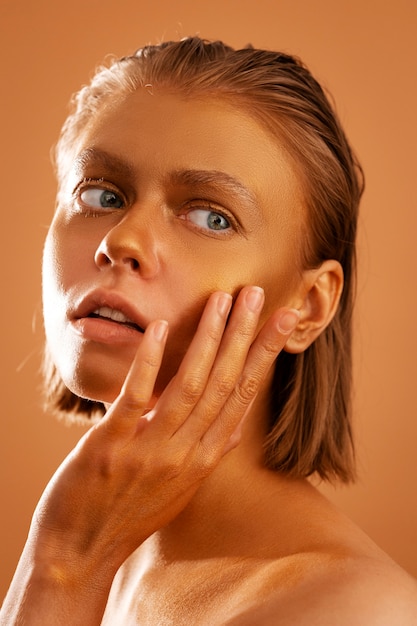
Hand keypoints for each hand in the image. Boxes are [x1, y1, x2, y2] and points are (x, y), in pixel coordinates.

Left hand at [30, 287, 298, 583]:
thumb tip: (236, 426)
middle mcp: (188, 452)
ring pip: (191, 386)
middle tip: (258, 294)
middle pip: (225, 384)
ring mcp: (152, 450)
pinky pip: (138, 398)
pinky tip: (160, 329)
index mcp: (206, 456)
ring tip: (223, 300)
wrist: (82, 552)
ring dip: (209, 339)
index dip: (264, 355)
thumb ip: (210, 453)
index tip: (281, 322)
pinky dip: (151, 363)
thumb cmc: (133, 513)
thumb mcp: (184, 487)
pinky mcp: (113, 447)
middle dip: (245, 335)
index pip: (244, 395)